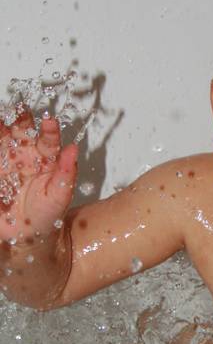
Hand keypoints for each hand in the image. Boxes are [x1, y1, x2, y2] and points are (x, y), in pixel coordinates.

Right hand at [0, 103, 77, 242]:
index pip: (49, 140)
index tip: (50, 121)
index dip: (49, 130)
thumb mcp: (59, 195)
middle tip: (18, 108)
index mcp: (47, 158)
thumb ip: (67, 172)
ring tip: (2, 117)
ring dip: (1, 126)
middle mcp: (25, 153)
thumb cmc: (47, 215)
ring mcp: (5, 158)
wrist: (23, 235)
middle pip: (22, 130)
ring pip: (2, 136)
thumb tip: (74, 148)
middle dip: (19, 118)